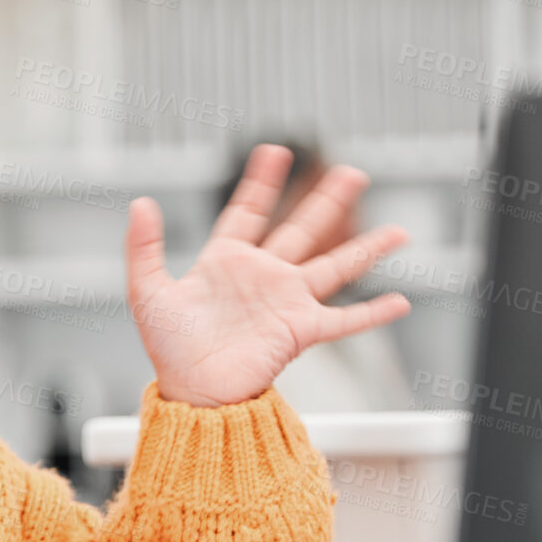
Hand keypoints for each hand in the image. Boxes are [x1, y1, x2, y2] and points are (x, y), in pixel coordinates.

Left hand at [125, 144, 412, 407]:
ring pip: (336, 268)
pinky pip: (344, 320)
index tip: (275, 150)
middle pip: (302, 229)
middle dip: (327, 201)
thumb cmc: (169, 348)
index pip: (248, 211)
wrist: (192, 392)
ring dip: (367, 249)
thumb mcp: (148, 290)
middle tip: (353, 173)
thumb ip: (143, 246)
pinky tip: (400, 302)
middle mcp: (263, 277)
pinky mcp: (300, 331)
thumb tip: (140, 202)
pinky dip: (373, 313)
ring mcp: (286, 302)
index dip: (261, 182)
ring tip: (400, 231)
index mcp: (226, 261)